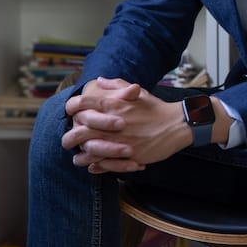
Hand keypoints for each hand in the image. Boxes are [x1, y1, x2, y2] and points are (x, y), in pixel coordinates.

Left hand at [63, 77, 190, 173]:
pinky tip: (94, 165)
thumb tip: (99, 80)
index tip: (70, 113)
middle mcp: (113, 124)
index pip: (82, 104)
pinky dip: (96, 166)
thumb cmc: (156, 108)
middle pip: (78, 132)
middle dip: (69, 138)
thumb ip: (117, 85)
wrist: (177, 124)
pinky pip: (104, 165)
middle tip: (69, 141)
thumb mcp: (138, 92)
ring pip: (88, 153)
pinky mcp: (127, 156)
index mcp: (115, 106)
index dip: (72, 107)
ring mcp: (119, 141)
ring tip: (80, 157)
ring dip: (81, 156)